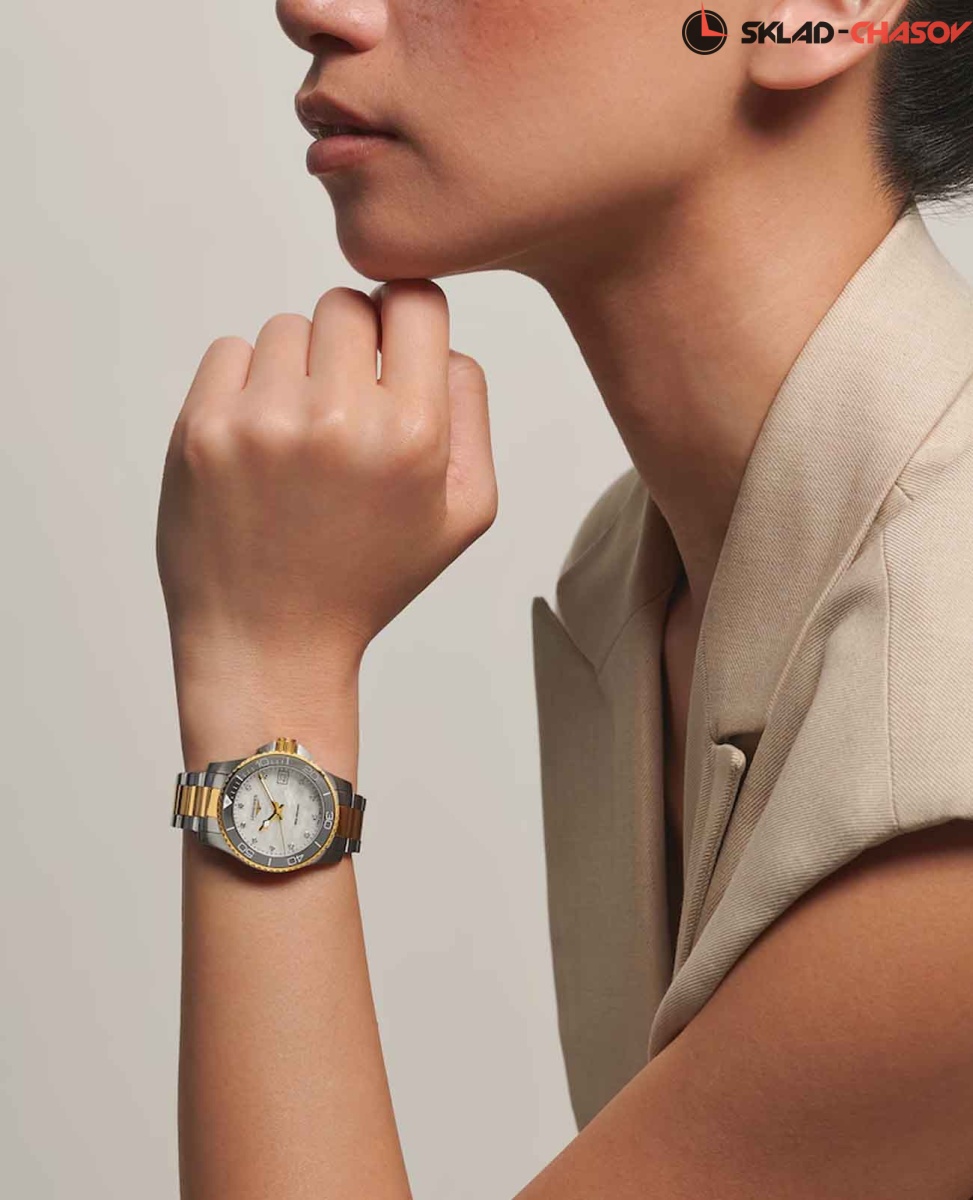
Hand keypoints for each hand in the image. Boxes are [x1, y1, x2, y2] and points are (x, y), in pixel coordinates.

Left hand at [156, 281, 497, 692]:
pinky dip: (245, 384)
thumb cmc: (368, 579)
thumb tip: (438, 341)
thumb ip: (472, 412)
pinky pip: (230, 351)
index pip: (416, 301)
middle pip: (347, 305)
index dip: (406, 322)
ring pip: (287, 327)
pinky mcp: (201, 428)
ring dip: (297, 368)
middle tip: (343, 411)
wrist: (270, 642)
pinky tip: (259, 445)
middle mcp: (338, 417)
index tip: (391, 352)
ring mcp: (263, 420)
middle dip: (351, 346)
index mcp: (414, 434)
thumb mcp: (464, 513)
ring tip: (299, 440)